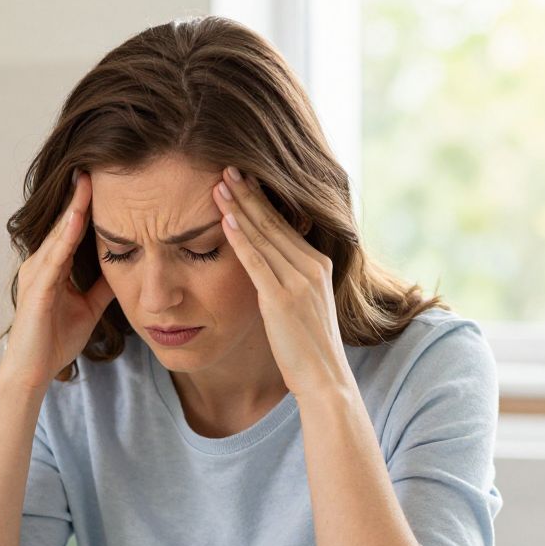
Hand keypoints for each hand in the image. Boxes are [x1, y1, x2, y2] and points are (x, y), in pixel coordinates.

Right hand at [0, 172, 115, 390]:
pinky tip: (78, 217)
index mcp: (52, 268)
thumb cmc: (54, 341)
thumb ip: (102, 286)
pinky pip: (54, 257)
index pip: (72, 230)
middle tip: (95, 165)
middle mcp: (39, 265)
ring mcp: (35, 275)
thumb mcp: (88, 308)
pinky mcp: (36, 289)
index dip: (87, 206)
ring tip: (88, 181)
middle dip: (79, 196)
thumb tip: (127, 268)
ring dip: (73, 208)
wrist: (33, 373)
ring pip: (57, 234)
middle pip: (63, 224)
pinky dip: (66, 236)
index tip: (106, 181)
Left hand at [212, 166, 353, 397]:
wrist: (324, 378)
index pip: (284, 223)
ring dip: (239, 208)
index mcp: (318, 264)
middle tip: (227, 167)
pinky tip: (226, 220)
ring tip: (219, 185)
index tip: (243, 177)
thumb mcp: (305, 303)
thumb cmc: (308, 346)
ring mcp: (298, 282)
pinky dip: (241, 239)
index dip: (262, 199)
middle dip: (248, 193)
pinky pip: (257, 263)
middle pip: (273, 222)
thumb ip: (291, 278)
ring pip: (263, 236)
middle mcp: (311, 267)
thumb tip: (270, 262)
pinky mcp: (282, 300)